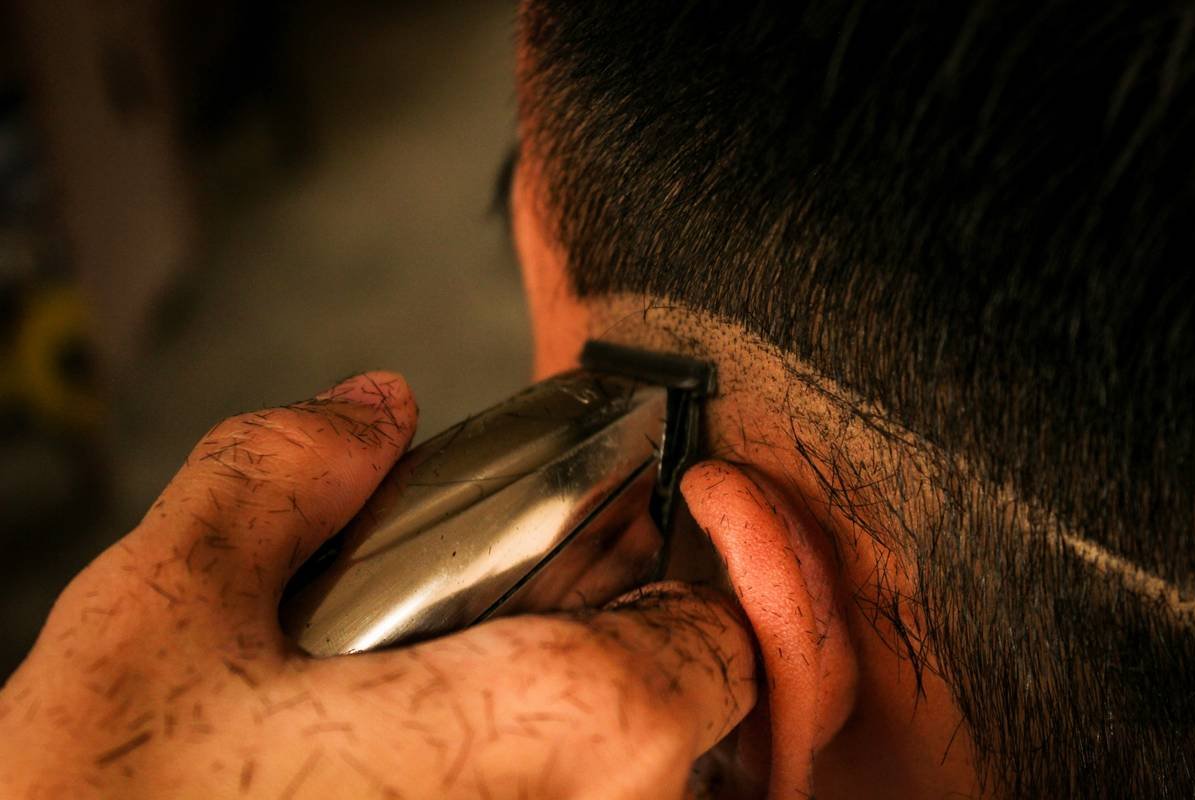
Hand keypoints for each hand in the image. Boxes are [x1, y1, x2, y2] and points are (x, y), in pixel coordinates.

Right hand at [0, 372, 754, 798]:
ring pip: (642, 797)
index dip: (682, 578)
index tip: (629, 548)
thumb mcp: (158, 615)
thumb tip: (369, 410)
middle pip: (696, 728)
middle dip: (635, 646)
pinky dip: (544, 777)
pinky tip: (437, 745)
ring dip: (595, 724)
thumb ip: (278, 475)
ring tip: (476, 672)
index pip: (721, 641)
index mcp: (547, 738)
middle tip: (547, 602)